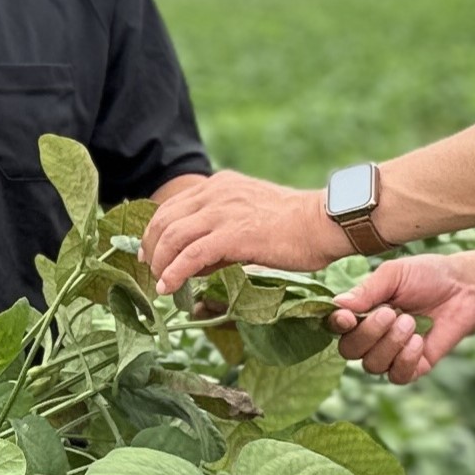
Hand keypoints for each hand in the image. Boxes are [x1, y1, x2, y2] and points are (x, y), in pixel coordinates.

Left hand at [141, 171, 349, 293]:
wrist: (324, 222)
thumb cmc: (295, 228)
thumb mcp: (249, 221)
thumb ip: (220, 236)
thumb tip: (194, 264)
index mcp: (220, 186)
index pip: (173, 206)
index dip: (155, 232)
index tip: (150, 253)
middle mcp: (217, 192)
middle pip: (165, 219)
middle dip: (151, 247)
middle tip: (150, 270)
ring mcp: (223, 211)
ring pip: (173, 236)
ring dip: (160, 263)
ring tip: (159, 284)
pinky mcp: (233, 233)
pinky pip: (191, 254)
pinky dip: (174, 272)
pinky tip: (168, 288)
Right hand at [329, 257, 474, 384]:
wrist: (465, 290)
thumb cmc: (427, 276)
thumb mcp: (394, 275)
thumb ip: (367, 291)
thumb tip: (338, 306)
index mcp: (361, 312)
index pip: (336, 327)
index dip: (337, 326)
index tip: (347, 318)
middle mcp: (371, 336)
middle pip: (349, 351)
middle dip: (368, 334)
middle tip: (391, 313)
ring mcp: (391, 354)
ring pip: (372, 366)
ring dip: (390, 344)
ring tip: (411, 322)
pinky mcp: (413, 367)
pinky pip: (397, 376)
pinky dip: (406, 359)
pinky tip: (419, 341)